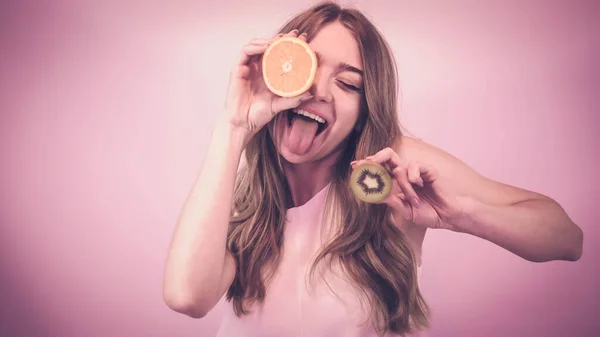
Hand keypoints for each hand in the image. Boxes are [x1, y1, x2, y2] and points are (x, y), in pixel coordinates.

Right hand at [222, 29, 312, 141]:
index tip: (303, 40)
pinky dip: (255, 47)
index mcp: (268, 74)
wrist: (243, 124)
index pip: (279, 54)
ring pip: (256, 45)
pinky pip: (245, 52)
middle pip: (268, 47)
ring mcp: (247, 68)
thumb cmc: (258, 116)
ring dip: (268, 40)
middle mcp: (258, 69)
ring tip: (280, 40)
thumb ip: (293, 100)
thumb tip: (310, 94)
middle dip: (281, 39)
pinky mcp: (237, 69)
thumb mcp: (279, 106)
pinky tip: (266, 47)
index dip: (290, 46)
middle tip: (295, 36)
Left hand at [351, 148, 467, 229]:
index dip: (367, 167)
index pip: (379, 170)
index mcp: (396, 184)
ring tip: (412, 198)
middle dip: (374, 158)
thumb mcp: (404, 210)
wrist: (447, 216)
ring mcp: (416, 172)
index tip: (354, 167)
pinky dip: (414, 176)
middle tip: (365, 163)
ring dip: (403, 185)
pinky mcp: (427, 170)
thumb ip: (390, 200)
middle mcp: (404, 175)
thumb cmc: (427, 213)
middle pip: (387, 157)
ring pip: (400, 168)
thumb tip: (371, 193)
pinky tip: (419, 184)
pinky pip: (415, 166)